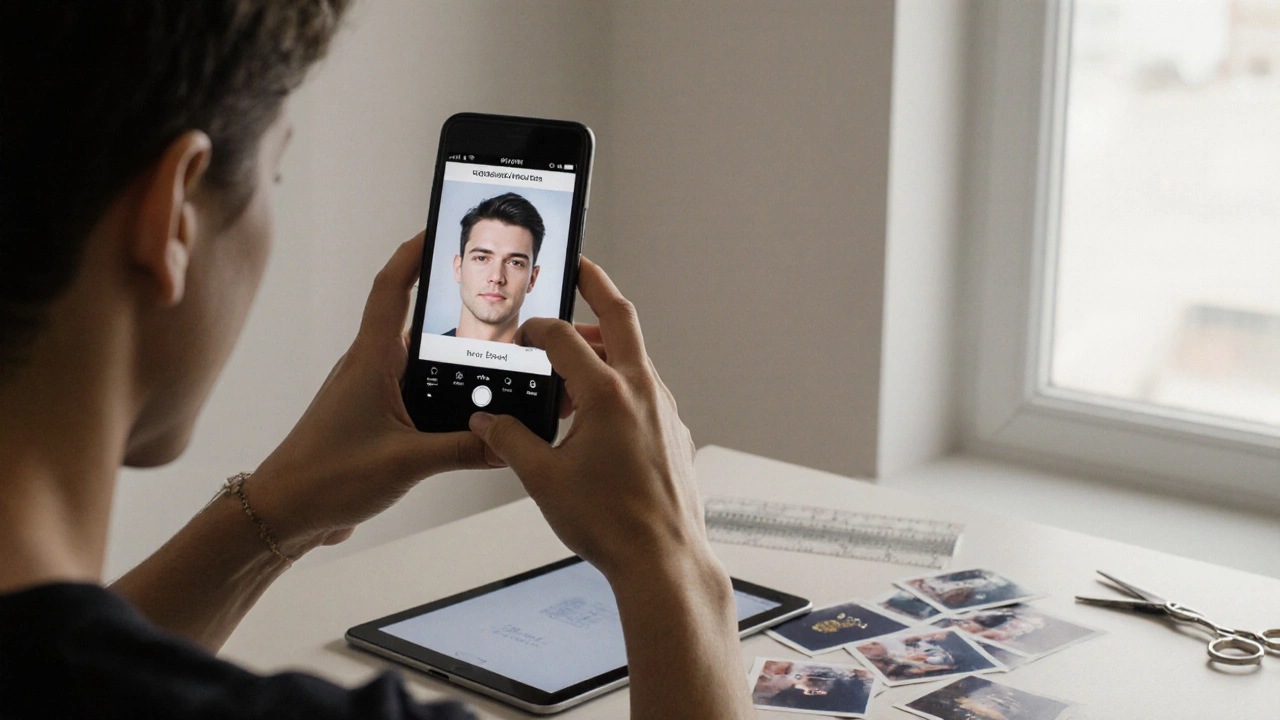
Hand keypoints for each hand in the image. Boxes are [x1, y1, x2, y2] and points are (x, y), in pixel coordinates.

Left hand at [250, 233, 493, 551]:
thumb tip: (507, 439)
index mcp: (370, 360)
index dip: (414, 252)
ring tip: (492, 362)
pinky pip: (414, 394)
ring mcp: (370, 393)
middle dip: (450, 308)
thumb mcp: (406, 463)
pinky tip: (467, 416)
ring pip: (418, 362)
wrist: (282, 513)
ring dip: (449, 360)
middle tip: (491, 301)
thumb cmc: (324, 479)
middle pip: (414, 321)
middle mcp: (369, 368)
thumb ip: (463, 449)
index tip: (438, 228)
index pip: (392, 287)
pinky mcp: (373, 420)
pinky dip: (441, 394)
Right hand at [467, 257, 709, 581]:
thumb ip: (510, 441)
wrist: (662, 559)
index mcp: (608, 395)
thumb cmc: (610, 523)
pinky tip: (596, 407)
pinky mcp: (673, 430)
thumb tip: (486, 422)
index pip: (563, 338)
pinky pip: (645, 387)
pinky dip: (620, 379)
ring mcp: (664, 409)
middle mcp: (642, 391)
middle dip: (597, 286)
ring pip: (634, 355)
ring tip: (574, 355)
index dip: (534, 329)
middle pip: (620, 318)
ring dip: (604, 344)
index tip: (518, 334)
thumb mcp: (543, 480)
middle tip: (580, 266)